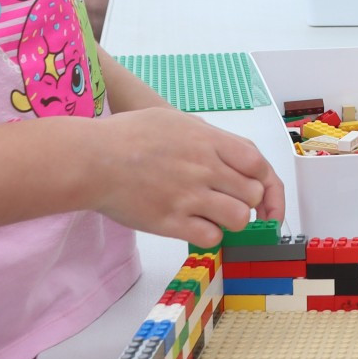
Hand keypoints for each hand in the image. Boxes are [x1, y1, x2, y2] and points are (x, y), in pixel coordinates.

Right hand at [88, 107, 284, 246]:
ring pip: (238, 218)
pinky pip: (211, 237)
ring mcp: (189, 195)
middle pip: (252, 194)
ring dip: (232, 222)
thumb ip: (205, 136)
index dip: (266, 182)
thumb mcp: (174, 120)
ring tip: (214, 217)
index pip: (258, 163)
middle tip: (231, 204)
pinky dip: (210, 236)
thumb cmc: (126, 136)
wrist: (91, 160)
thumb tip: (226, 152)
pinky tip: (195, 227)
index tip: (263, 195)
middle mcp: (204, 167)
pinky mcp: (170, 221)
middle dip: (247, 203)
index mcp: (208, 140)